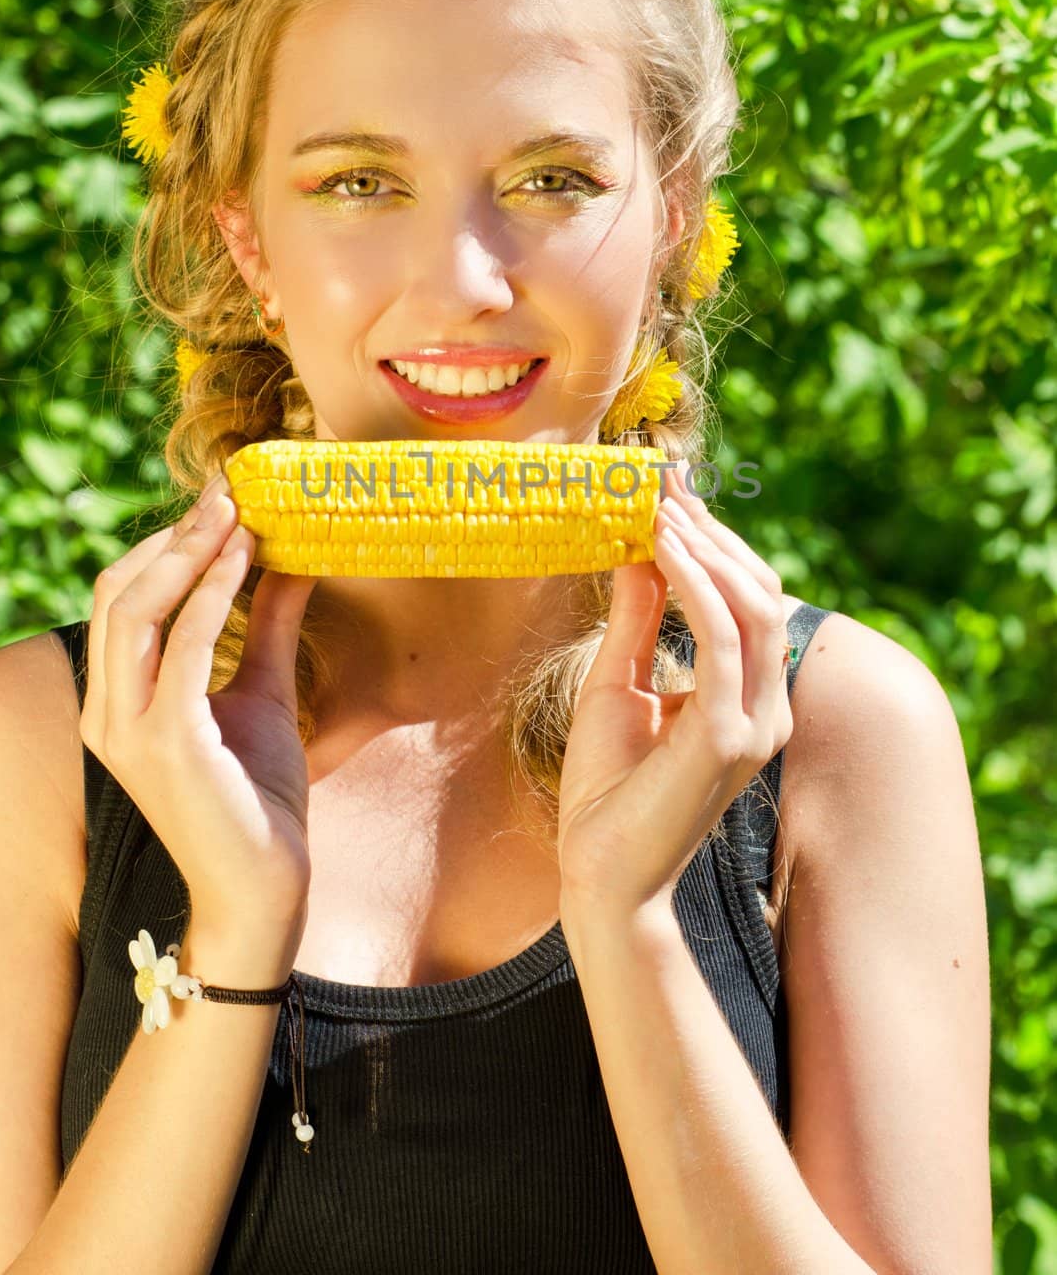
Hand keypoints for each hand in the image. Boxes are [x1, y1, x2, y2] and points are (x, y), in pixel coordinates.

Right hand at [79, 474, 318, 932]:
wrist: (266, 885)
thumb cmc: (259, 797)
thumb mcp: (261, 693)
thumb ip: (263, 629)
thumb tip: (289, 561)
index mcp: (116, 700)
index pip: (122, 598)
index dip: (167, 542)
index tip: (221, 498)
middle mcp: (106, 711)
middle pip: (118, 591)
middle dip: (175, 534)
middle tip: (229, 490)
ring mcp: (127, 728)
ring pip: (135, 607)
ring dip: (189, 550)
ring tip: (236, 510)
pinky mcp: (164, 741)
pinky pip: (182, 643)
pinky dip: (213, 591)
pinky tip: (247, 558)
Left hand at [556, 460, 792, 917]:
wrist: (598, 876)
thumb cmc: (606, 791)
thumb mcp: (618, 683)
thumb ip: (637, 620)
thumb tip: (641, 550)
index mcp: (748, 699)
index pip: (747, 600)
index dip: (713, 542)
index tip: (669, 494)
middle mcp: (765, 709)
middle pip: (759, 593)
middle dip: (712, 533)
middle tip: (662, 486)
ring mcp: (754, 724)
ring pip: (752, 606)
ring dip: (704, 548)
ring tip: (657, 508)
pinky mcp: (729, 737)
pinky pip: (722, 639)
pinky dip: (693, 584)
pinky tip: (659, 548)